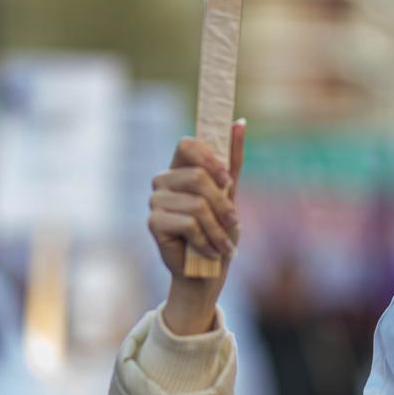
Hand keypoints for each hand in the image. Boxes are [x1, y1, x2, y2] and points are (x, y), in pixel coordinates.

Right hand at [151, 123, 245, 334]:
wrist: (206, 272)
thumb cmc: (219, 231)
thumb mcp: (230, 194)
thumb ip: (232, 160)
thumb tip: (239, 122)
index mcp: (181, 168)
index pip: (187, 144)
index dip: (209, 158)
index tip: (227, 181)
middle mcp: (164, 180)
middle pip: (197, 177)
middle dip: (223, 205)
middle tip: (234, 223)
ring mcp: (156, 201)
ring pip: (196, 204)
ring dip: (218, 228)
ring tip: (224, 245)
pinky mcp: (153, 223)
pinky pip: (188, 224)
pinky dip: (206, 240)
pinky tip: (208, 250)